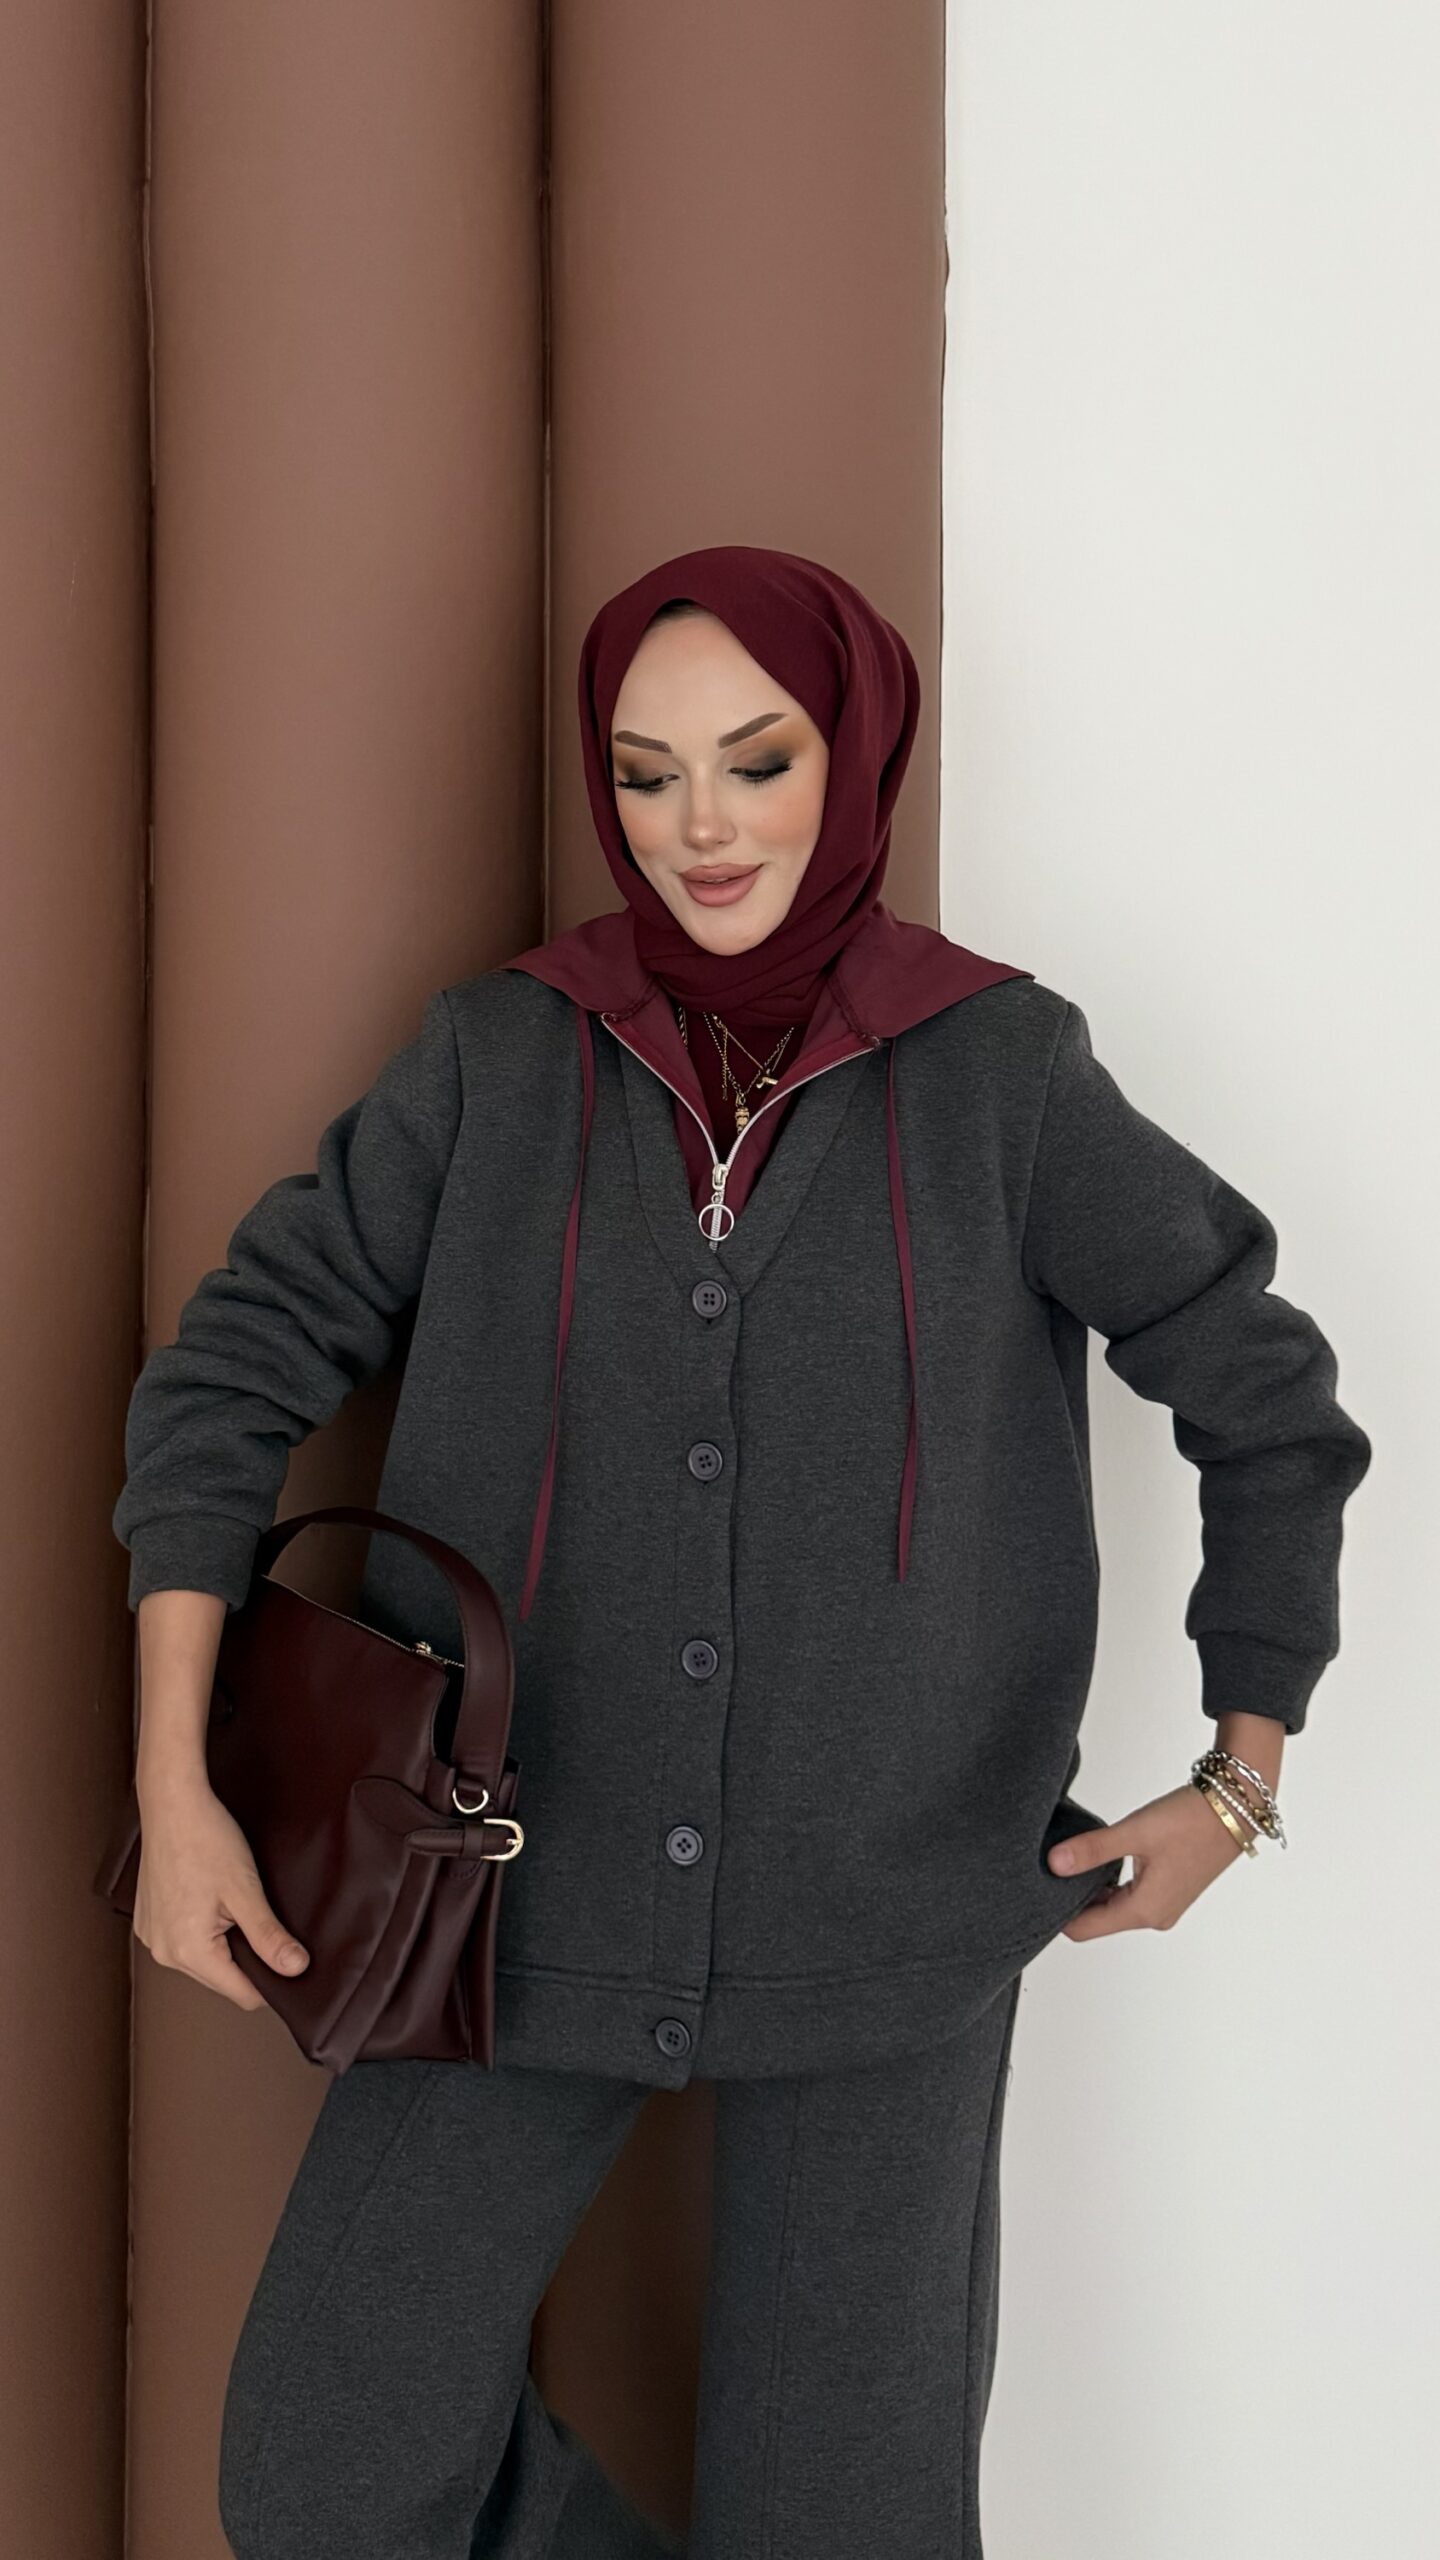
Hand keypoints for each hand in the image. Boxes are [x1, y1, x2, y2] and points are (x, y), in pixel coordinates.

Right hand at [133, 1773, 310, 2010]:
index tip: (284, 1955)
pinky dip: (202, 1930)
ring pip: (202, 1960)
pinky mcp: (147, 1921)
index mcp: (189, 1951)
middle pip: (220, 1978)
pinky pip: (183, 1941)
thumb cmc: (207, 1840)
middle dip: (245, 1958)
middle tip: (258, 1917)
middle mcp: (163, 1952)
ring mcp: (151, 1937)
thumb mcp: (246, 1890)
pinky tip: (210, 1899)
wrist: (172, 1803)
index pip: (242, 1994)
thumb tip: (295, 1969)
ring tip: (232, 1904)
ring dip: (223, 1943)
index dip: (271, 1980)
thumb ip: (269, 1936)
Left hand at [1047, 1781, 1253, 1938]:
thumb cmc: (1191, 1820)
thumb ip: (1092, 1849)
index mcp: (1144, 1911)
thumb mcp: (1134, 1832)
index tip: (1039, 1887)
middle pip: (1097, 1920)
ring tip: (1075, 1857)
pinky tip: (1104, 1856)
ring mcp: (1164, 1904)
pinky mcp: (1170, 1889)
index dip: (1058, 1912)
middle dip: (1073, 1897)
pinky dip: (1112, 1881)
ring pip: (1114, 1906)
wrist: (1235, 1807)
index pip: (1084, 1929)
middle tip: (1052, 1867)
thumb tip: (1053, 1864)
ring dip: (1093, 1887)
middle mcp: (1154, 1916)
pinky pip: (1130, 1895)